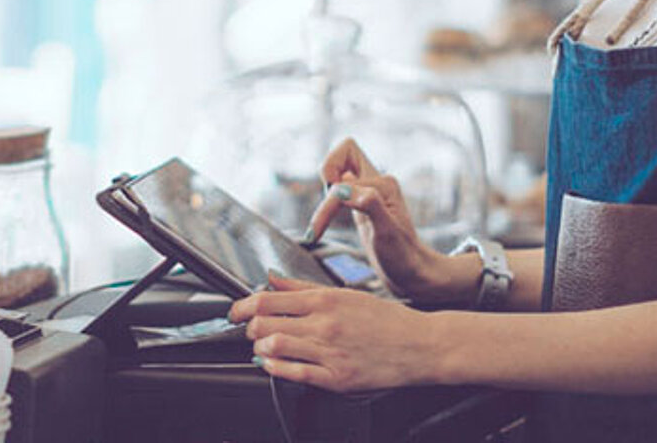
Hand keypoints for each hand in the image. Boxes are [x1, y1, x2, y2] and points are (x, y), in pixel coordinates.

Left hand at [229, 272, 441, 392]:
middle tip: (251, 329)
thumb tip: (272, 278)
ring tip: (264, 346)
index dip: (243, 306)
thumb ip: (305, 287)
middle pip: (265, 323)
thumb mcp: (345, 294)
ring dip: (261, 347)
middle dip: (250, 327)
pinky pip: (294, 373)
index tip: (236, 311)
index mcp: (325, 300)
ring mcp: (330, 353)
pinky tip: (274, 363)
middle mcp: (325, 325)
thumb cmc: (385, 319)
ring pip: (275, 347)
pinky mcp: (337, 378)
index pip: (268, 299)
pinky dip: (275, 368)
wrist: (419, 345)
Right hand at [304, 138, 472, 303]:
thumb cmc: (403, 258)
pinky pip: (339, 187)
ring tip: (322, 221)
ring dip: (326, 189)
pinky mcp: (361, 203)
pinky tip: (323, 224)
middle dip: (328, 170)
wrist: (412, 275)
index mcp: (383, 185)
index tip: (325, 222)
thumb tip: (346, 189)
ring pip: (338, 169)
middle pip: (344, 151)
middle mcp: (376, 183)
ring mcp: (368, 192)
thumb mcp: (387, 234)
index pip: (344, 181)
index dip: (331, 199)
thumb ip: (370, 205)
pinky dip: (327, 200)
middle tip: (328, 200)